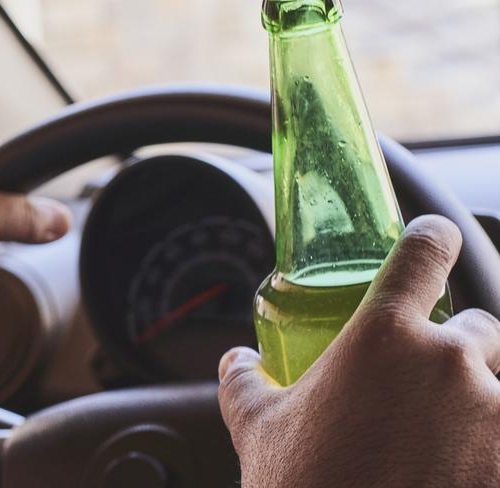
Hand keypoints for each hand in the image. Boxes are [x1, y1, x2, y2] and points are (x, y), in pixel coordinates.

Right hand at [219, 216, 499, 486]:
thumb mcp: (258, 430)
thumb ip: (243, 382)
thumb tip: (233, 361)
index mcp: (384, 337)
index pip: (424, 251)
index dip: (429, 238)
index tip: (430, 240)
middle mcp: (450, 364)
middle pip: (476, 328)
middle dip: (453, 349)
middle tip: (422, 387)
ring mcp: (494, 416)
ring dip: (477, 402)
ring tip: (440, 439)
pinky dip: (486, 444)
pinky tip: (454, 467)